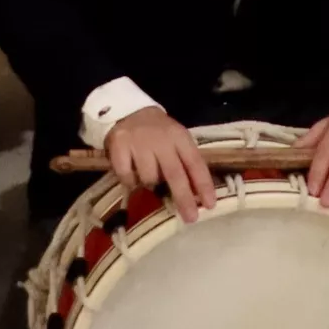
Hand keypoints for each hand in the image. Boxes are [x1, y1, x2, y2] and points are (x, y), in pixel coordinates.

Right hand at [102, 106, 217, 220]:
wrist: (128, 110)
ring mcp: (139, 142)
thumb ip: (185, 162)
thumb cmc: (158, 132)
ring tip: (149, 175)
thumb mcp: (177, 140)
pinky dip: (130, 181)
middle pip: (175, 174)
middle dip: (184, 198)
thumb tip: (197, 195)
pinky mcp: (119, 146)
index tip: (210, 205)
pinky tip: (132, 173)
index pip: (195, 163)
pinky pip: (127, 176)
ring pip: (149, 178)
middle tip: (191, 218)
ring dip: (151, 183)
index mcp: (180, 137)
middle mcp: (161, 140)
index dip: (204, 185)